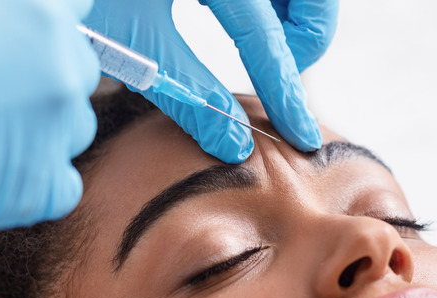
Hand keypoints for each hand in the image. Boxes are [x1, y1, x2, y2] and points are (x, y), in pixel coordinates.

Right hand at [0, 0, 99, 233]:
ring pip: (73, 126)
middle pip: (77, 68)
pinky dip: (35, 178)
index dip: (42, 23)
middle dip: (42, 73)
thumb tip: (2, 8)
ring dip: (42, 124)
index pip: (74, 10)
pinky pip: (62, 185)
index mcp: (41, 11)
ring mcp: (56, 130)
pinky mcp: (39, 186)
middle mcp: (62, 68)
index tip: (20, 36)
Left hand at [85, 0, 337, 163]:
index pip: (262, 34)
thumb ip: (187, 92)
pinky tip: (239, 14)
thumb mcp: (129, 38)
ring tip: (260, 42)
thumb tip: (234, 145)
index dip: (284, 90)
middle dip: (306, 38)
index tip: (300, 135)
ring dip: (293, 15)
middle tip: (276, 68)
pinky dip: (274, 1)